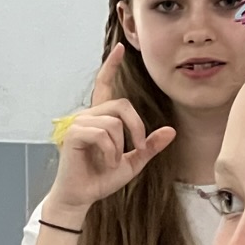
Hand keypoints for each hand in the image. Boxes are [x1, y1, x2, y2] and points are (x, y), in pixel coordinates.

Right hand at [45, 43, 177, 217]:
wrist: (82, 196)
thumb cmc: (102, 179)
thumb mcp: (133, 162)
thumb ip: (149, 146)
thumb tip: (171, 131)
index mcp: (100, 118)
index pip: (105, 85)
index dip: (112, 66)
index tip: (120, 48)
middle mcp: (88, 115)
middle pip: (122, 105)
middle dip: (137, 128)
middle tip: (137, 148)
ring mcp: (78, 123)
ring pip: (114, 122)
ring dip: (120, 146)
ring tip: (113, 162)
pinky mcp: (73, 134)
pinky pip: (102, 133)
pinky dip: (110, 151)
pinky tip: (106, 162)